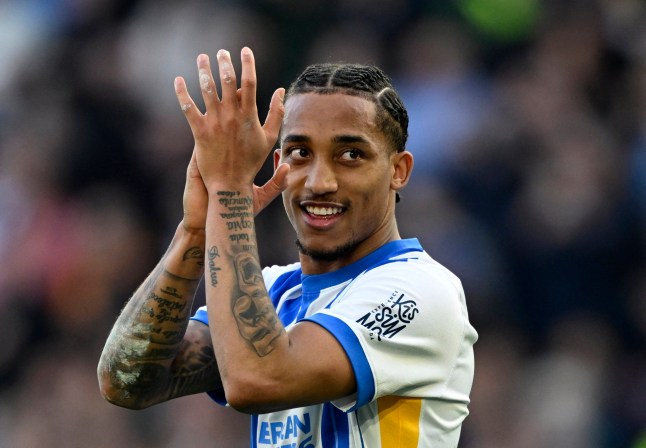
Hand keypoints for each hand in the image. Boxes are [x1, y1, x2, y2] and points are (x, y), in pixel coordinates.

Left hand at [174, 47, 284, 191]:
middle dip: (224, 62)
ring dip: (203, 70)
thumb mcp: (269, 138)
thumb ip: (276, 114)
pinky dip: (182, 93)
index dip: (248, 64)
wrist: (230, 184)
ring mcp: (214, 123)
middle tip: (221, 51)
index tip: (245, 50)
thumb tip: (281, 91)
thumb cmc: (251, 162)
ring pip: (207, 90)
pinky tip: (178, 80)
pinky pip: (188, 108)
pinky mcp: (199, 132)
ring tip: (202, 57)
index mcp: (249, 116)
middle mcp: (231, 116)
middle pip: (227, 80)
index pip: (249, 83)